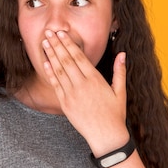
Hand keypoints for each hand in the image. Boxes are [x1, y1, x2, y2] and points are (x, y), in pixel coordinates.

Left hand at [42, 30, 128, 154]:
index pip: (79, 57)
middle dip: (57, 45)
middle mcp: (82, 85)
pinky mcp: (65, 104)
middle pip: (66, 60)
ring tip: (44, 43)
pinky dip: (50, 73)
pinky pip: (55, 85)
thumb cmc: (115, 114)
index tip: (62, 33)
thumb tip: (123, 54)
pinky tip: (45, 62)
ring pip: (59, 70)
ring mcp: (72, 95)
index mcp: (95, 80)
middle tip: (49, 31)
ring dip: (51, 55)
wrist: (105, 136)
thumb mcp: (120, 92)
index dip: (69, 43)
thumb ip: (119, 71)